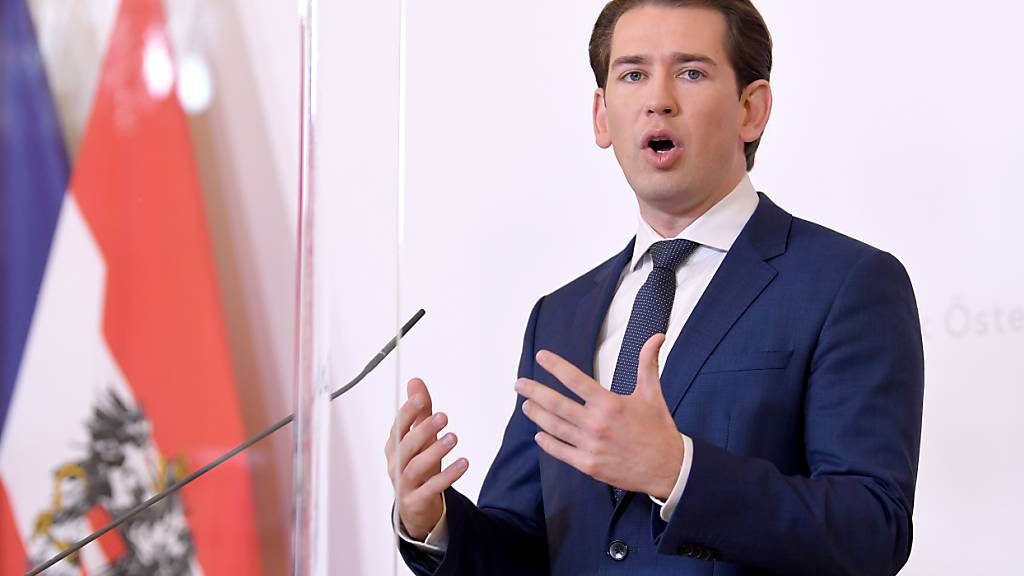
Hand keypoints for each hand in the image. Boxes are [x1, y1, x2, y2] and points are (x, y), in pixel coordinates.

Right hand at [384, 378, 468, 539]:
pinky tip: (463, 463)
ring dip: (435, 451)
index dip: (408, 412)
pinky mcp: (416, 501)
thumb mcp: (421, 439)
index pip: (398, 426)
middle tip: (443, 416)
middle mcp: (396, 464)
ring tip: (453, 438)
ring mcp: (404, 484)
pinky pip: (431, 488)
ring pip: (415, 467)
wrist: (415, 508)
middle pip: (406, 446)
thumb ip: (420, 411)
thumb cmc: (418, 467)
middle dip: (423, 429)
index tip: (421, 397)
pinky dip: (447, 476)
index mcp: (394, 447)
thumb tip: (415, 382)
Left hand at [515, 334, 682, 499]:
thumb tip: (657, 336)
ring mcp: (590, 446)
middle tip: (519, 384)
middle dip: (534, 392)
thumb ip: (648, 363)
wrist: (669, 468)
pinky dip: (547, 443)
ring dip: (537, 415)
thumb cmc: (659, 430)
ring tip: (526, 405)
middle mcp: (597, 425)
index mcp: (610, 404)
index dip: (556, 366)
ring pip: (555, 428)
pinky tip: (539, 435)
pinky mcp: (589, 465)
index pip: (575, 380)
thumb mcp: (652, 394)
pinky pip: (561, 452)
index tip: (541, 356)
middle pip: (556, 404)